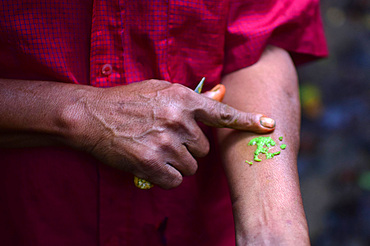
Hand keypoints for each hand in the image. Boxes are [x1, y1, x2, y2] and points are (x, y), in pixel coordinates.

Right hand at [67, 79, 274, 188]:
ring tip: (155, 149)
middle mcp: (179, 121)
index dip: (247, 120)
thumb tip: (220, 94)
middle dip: (190, 148)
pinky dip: (166, 177)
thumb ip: (192, 97)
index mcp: (183, 100)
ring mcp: (166, 143)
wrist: (92, 116)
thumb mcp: (160, 90)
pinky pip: (175, 180)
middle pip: (204, 150)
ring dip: (177, 163)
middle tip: (167, 139)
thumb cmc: (127, 101)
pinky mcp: (153, 164)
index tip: (268, 125)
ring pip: (191, 166)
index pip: (222, 113)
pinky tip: (151, 163)